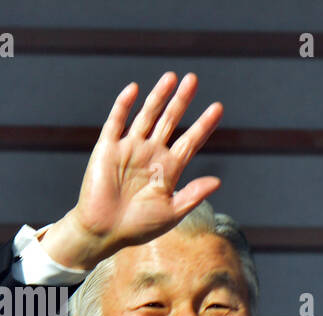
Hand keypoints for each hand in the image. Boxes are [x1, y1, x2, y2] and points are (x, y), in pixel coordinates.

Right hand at [41, 71, 222, 270]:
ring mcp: (130, 148)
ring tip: (171, 77)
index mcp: (169, 170)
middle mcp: (151, 154)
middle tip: (193, 79)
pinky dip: (124, 105)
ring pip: (147, 116)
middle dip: (181, 101)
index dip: (203, 125)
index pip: (190, 142)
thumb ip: (193, 195)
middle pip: (170, 121)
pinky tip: (135, 89)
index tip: (218, 107)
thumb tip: (217, 181)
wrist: (104, 231)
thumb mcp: (171, 212)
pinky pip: (116, 121)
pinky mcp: (107, 148)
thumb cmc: (138, 226)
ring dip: (158, 96)